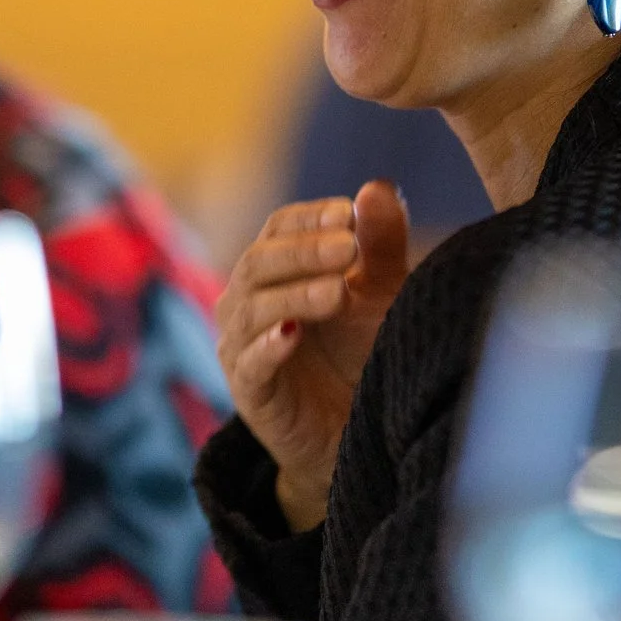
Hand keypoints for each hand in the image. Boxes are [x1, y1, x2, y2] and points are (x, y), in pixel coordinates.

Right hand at [215, 180, 409, 530]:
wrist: (353, 433)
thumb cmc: (360, 354)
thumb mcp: (379, 294)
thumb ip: (379, 244)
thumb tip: (377, 187)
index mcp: (274, 270)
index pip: (278, 228)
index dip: (310, 217)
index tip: (349, 212)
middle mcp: (246, 302)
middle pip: (260, 261)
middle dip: (305, 251)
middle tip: (349, 247)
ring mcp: (241, 347)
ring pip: (253, 308)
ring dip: (295, 294)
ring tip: (338, 292)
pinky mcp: (249, 393)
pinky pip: (249, 364)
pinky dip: (268, 347)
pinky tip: (293, 335)